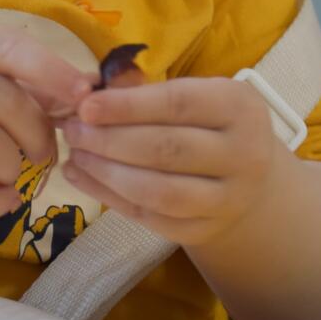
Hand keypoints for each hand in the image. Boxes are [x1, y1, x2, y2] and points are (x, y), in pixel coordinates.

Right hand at [0, 17, 94, 219]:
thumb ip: (25, 80)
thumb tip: (92, 89)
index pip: (10, 48)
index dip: (53, 72)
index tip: (85, 97)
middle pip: (6, 104)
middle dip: (38, 136)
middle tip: (45, 154)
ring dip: (15, 169)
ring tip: (14, 173)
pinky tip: (3, 199)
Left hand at [59, 75, 287, 245]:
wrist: (248, 177)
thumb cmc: (207, 122)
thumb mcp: (193, 93)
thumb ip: (141, 89)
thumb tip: (84, 88)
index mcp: (240, 107)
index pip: (178, 104)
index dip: (127, 106)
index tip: (85, 107)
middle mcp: (244, 155)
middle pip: (166, 149)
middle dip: (109, 140)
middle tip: (72, 131)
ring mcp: (228, 199)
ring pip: (158, 191)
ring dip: (106, 173)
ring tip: (76, 155)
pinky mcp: (205, 230)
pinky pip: (151, 218)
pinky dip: (110, 198)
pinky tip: (84, 179)